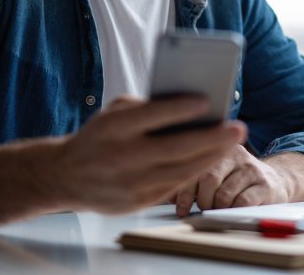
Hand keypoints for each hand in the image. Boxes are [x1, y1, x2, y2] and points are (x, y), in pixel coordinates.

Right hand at [55, 96, 246, 214]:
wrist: (65, 176)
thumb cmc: (98, 136)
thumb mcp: (113, 112)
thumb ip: (145, 107)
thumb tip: (188, 106)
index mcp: (113, 128)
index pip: (152, 116)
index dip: (181, 109)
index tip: (207, 101)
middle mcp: (121, 156)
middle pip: (175, 148)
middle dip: (211, 138)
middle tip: (237, 127)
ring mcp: (129, 183)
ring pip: (180, 171)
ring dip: (211, 156)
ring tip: (232, 142)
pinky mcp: (136, 202)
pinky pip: (173, 186)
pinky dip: (195, 171)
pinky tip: (211, 159)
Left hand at [170, 145, 291, 216]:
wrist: (275, 180)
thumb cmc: (235, 180)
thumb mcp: (216, 173)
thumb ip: (193, 179)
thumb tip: (166, 193)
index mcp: (219, 146)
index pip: (195, 166)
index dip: (184, 191)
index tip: (180, 208)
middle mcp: (236, 154)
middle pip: (209, 179)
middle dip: (201, 200)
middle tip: (201, 209)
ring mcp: (252, 168)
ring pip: (224, 194)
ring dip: (216, 208)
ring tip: (215, 210)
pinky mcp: (265, 185)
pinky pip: (242, 202)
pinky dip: (232, 211)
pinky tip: (231, 211)